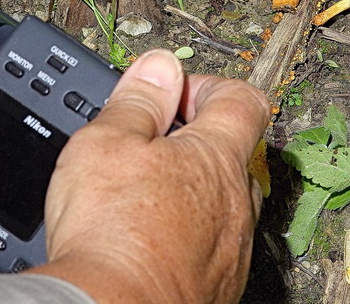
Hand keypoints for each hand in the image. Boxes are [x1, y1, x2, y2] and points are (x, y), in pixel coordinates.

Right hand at [30, 50, 269, 302]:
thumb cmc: (113, 233)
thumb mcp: (108, 141)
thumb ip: (140, 99)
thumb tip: (160, 67)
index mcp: (217, 156)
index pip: (241, 100)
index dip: (207, 86)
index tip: (174, 94)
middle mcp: (236, 202)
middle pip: (234, 152)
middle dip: (196, 139)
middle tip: (150, 144)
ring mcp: (232, 248)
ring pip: (224, 201)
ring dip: (191, 188)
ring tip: (143, 195)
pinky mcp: (218, 284)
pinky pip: (213, 243)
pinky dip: (188, 232)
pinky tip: (149, 238)